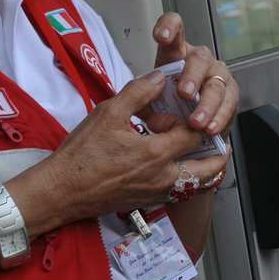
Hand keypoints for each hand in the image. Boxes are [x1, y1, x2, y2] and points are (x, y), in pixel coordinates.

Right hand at [33, 72, 227, 224]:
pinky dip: (187, 181)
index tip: (183, 114)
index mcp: (156, 154)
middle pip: (207, 168)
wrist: (61, 191)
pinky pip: (179, 193)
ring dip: (205, 169)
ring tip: (204, 155)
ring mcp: (156, 193)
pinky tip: (176, 168)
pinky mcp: (147, 202)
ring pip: (196, 185)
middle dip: (216, 153)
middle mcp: (162, 178)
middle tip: (217, 140)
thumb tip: (160, 77)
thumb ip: (138, 93)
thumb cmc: (81, 156)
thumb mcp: (108, 113)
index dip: (192, 122)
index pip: (194, 136)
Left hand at [151, 11, 238, 138]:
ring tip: (196, 123)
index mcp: (176, 52)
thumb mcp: (148, 100)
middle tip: (184, 94)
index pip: (175, 27)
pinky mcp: (231, 93)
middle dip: (192, 77)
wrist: (186, 122)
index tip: (161, 36)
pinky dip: (220, 117)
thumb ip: (145, 102)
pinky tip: (211, 127)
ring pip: (217, 84)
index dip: (169, 27)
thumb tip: (148, 109)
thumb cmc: (166, 104)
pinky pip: (230, 102)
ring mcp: (218, 75)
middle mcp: (200, 59)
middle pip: (200, 58)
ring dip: (207, 105)